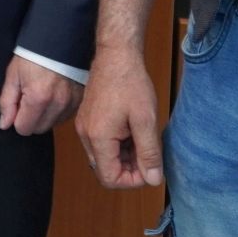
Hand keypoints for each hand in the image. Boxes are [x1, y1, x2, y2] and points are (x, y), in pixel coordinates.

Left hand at [0, 53, 82, 135]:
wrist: (59, 38)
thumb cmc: (32, 55)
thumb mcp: (13, 75)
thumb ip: (7, 102)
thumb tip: (5, 125)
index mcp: (38, 98)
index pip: (24, 129)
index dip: (17, 119)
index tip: (18, 103)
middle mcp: (58, 104)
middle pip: (39, 129)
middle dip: (30, 119)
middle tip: (29, 97)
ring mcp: (72, 103)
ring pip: (53, 124)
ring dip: (45, 116)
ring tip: (42, 94)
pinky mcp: (81, 100)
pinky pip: (65, 117)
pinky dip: (57, 111)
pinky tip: (54, 95)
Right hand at [77, 50, 163, 187]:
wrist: (116, 55)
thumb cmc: (131, 83)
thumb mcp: (146, 120)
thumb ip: (149, 153)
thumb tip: (153, 179)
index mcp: (98, 137)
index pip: (110, 178)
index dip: (133, 180)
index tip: (150, 167)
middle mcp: (85, 135)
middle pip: (105, 170)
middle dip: (129, 169)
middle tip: (150, 155)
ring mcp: (84, 127)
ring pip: (103, 158)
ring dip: (124, 157)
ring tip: (143, 141)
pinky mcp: (87, 120)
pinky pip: (101, 144)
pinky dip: (118, 146)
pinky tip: (133, 132)